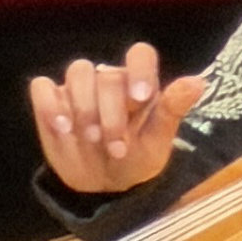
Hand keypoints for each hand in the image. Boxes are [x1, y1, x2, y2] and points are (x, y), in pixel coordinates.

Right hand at [30, 41, 208, 195]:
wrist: (103, 185)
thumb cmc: (135, 158)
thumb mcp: (158, 140)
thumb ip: (173, 108)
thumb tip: (198, 81)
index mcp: (138, 83)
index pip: (140, 55)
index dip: (139, 70)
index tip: (139, 98)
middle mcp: (108, 79)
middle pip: (106, 75)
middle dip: (111, 113)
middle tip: (116, 147)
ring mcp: (78, 89)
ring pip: (77, 72)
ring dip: (83, 105)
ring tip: (90, 136)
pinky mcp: (51, 101)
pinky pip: (42, 88)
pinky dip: (49, 104)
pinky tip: (62, 127)